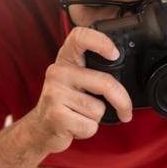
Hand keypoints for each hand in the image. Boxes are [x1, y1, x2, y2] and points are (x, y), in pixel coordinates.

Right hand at [21, 27, 132, 153]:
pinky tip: (74, 126)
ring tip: (80, 115)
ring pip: (98, 108)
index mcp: (66, 59)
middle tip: (125, 110)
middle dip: (122, 100)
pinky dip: (88, 130)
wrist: (40, 129)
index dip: (101, 41)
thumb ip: (94, 74)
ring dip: (96, 118)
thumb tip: (126, 79)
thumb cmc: (64, 104)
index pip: (80, 37)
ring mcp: (55, 93)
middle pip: (104, 82)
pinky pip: (89, 125)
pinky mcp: (56, 115)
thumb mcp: (75, 82)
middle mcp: (58, 72)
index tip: (115, 54)